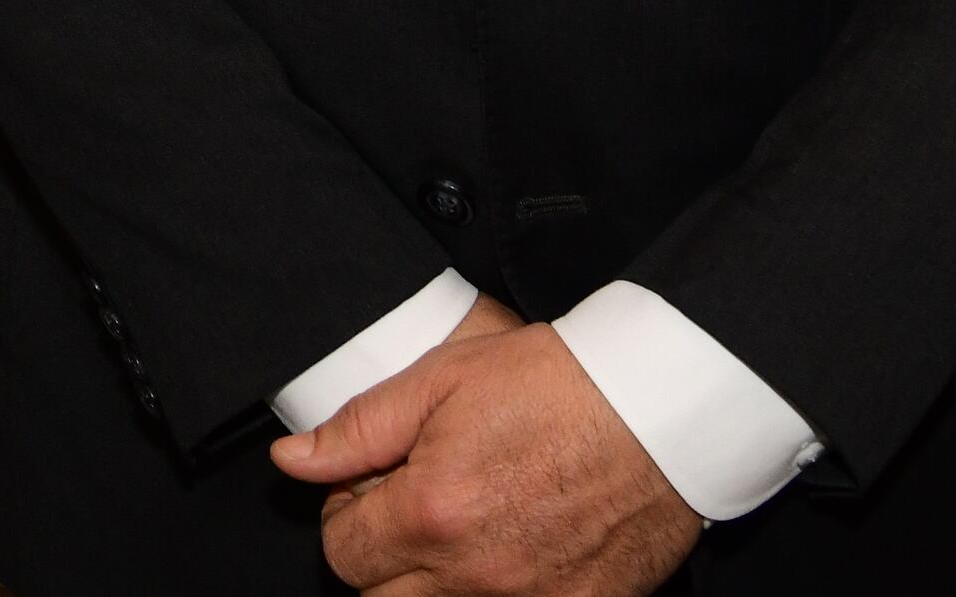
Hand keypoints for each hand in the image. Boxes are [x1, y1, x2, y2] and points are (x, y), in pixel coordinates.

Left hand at [270, 299, 700, 595]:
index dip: (346, 515)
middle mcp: (476, 575)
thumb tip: (294, 461)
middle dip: (382, 556)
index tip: (372, 486)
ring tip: (459, 524)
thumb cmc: (557, 383)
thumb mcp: (442, 380)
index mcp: (432, 515)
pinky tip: (511, 546)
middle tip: (412, 505)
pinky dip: (495, 591)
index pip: (342, 555)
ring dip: (433, 580)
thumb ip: (358, 428)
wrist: (661, 404)